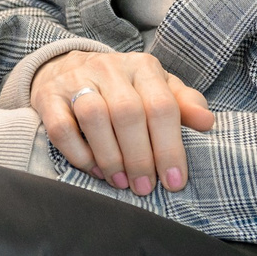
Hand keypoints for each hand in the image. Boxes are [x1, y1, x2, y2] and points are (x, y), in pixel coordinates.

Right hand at [30, 49, 215, 195]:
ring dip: (110, 157)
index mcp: (143, 67)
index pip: (162, 105)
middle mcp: (110, 68)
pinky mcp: (49, 97)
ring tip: (121, 182)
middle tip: (145, 188)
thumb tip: (207, 122)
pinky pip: (61, 127)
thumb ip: (184, 105)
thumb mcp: (157, 90)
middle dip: (140, 157)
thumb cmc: (123, 89)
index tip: (174, 181)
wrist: (67, 68)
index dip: (170, 147)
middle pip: (129, 113)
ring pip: (94, 116)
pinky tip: (93, 169)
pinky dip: (78, 153)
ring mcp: (77, 80)